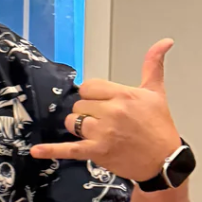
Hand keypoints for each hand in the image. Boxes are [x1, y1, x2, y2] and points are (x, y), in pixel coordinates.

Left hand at [31, 40, 180, 180]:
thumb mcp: (156, 92)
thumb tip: (165, 41)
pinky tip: (36, 151)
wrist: (164, 160)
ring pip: (73, 122)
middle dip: (88, 112)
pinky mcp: (97, 151)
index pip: (89, 87)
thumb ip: (153, 65)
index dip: (92, 95)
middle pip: (79, 105)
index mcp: (124, 95)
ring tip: (95, 133)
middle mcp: (112, 111)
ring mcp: (103, 132)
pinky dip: (52, 150)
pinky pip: (69, 149)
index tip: (101, 103)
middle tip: (104, 121)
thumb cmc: (159, 127)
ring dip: (79, 127)